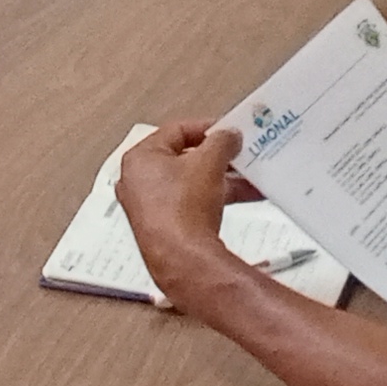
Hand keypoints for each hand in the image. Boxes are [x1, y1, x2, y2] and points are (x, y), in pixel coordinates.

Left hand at [113, 119, 250, 303]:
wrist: (182, 257)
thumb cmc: (182, 209)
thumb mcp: (210, 162)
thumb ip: (222, 141)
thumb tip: (228, 136)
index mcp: (140, 158)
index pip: (176, 131)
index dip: (206, 128)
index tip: (226, 130)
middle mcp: (138, 181)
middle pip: (184, 158)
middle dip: (217, 157)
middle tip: (238, 153)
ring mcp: (149, 206)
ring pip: (191, 182)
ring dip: (222, 178)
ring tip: (248, 177)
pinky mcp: (164, 226)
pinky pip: (192, 203)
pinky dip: (215, 197)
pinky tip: (242, 197)